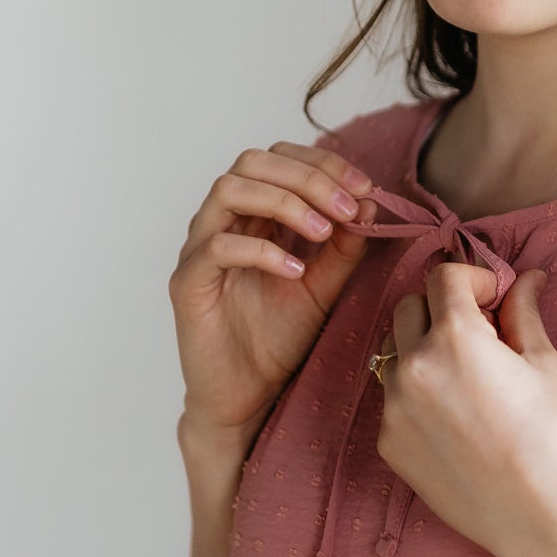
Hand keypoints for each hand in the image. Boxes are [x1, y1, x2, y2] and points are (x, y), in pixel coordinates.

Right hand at [171, 141, 374, 446]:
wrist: (248, 398)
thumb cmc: (278, 339)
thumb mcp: (324, 287)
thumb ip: (342, 247)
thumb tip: (368, 204)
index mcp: (252, 215)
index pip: (279, 158)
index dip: (323, 163)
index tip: (364, 187)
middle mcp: (220, 222)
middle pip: (252, 161)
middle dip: (307, 176)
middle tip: (347, 206)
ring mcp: (199, 249)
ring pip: (228, 190)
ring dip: (284, 202)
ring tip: (323, 233)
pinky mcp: (187, 283)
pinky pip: (217, 247)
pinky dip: (261, 250)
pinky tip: (295, 271)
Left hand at [376, 263, 556, 556]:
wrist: (547, 519)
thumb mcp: (545, 366)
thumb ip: (523, 314)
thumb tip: (526, 278)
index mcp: (456, 339)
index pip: (443, 277)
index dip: (473, 279)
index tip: (494, 298)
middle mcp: (414, 368)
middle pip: (409, 308)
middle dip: (442, 310)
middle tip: (482, 335)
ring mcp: (394, 409)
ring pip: (392, 353)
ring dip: (421, 349)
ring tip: (464, 378)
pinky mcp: (389, 445)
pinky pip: (392, 400)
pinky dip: (416, 395)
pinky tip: (455, 419)